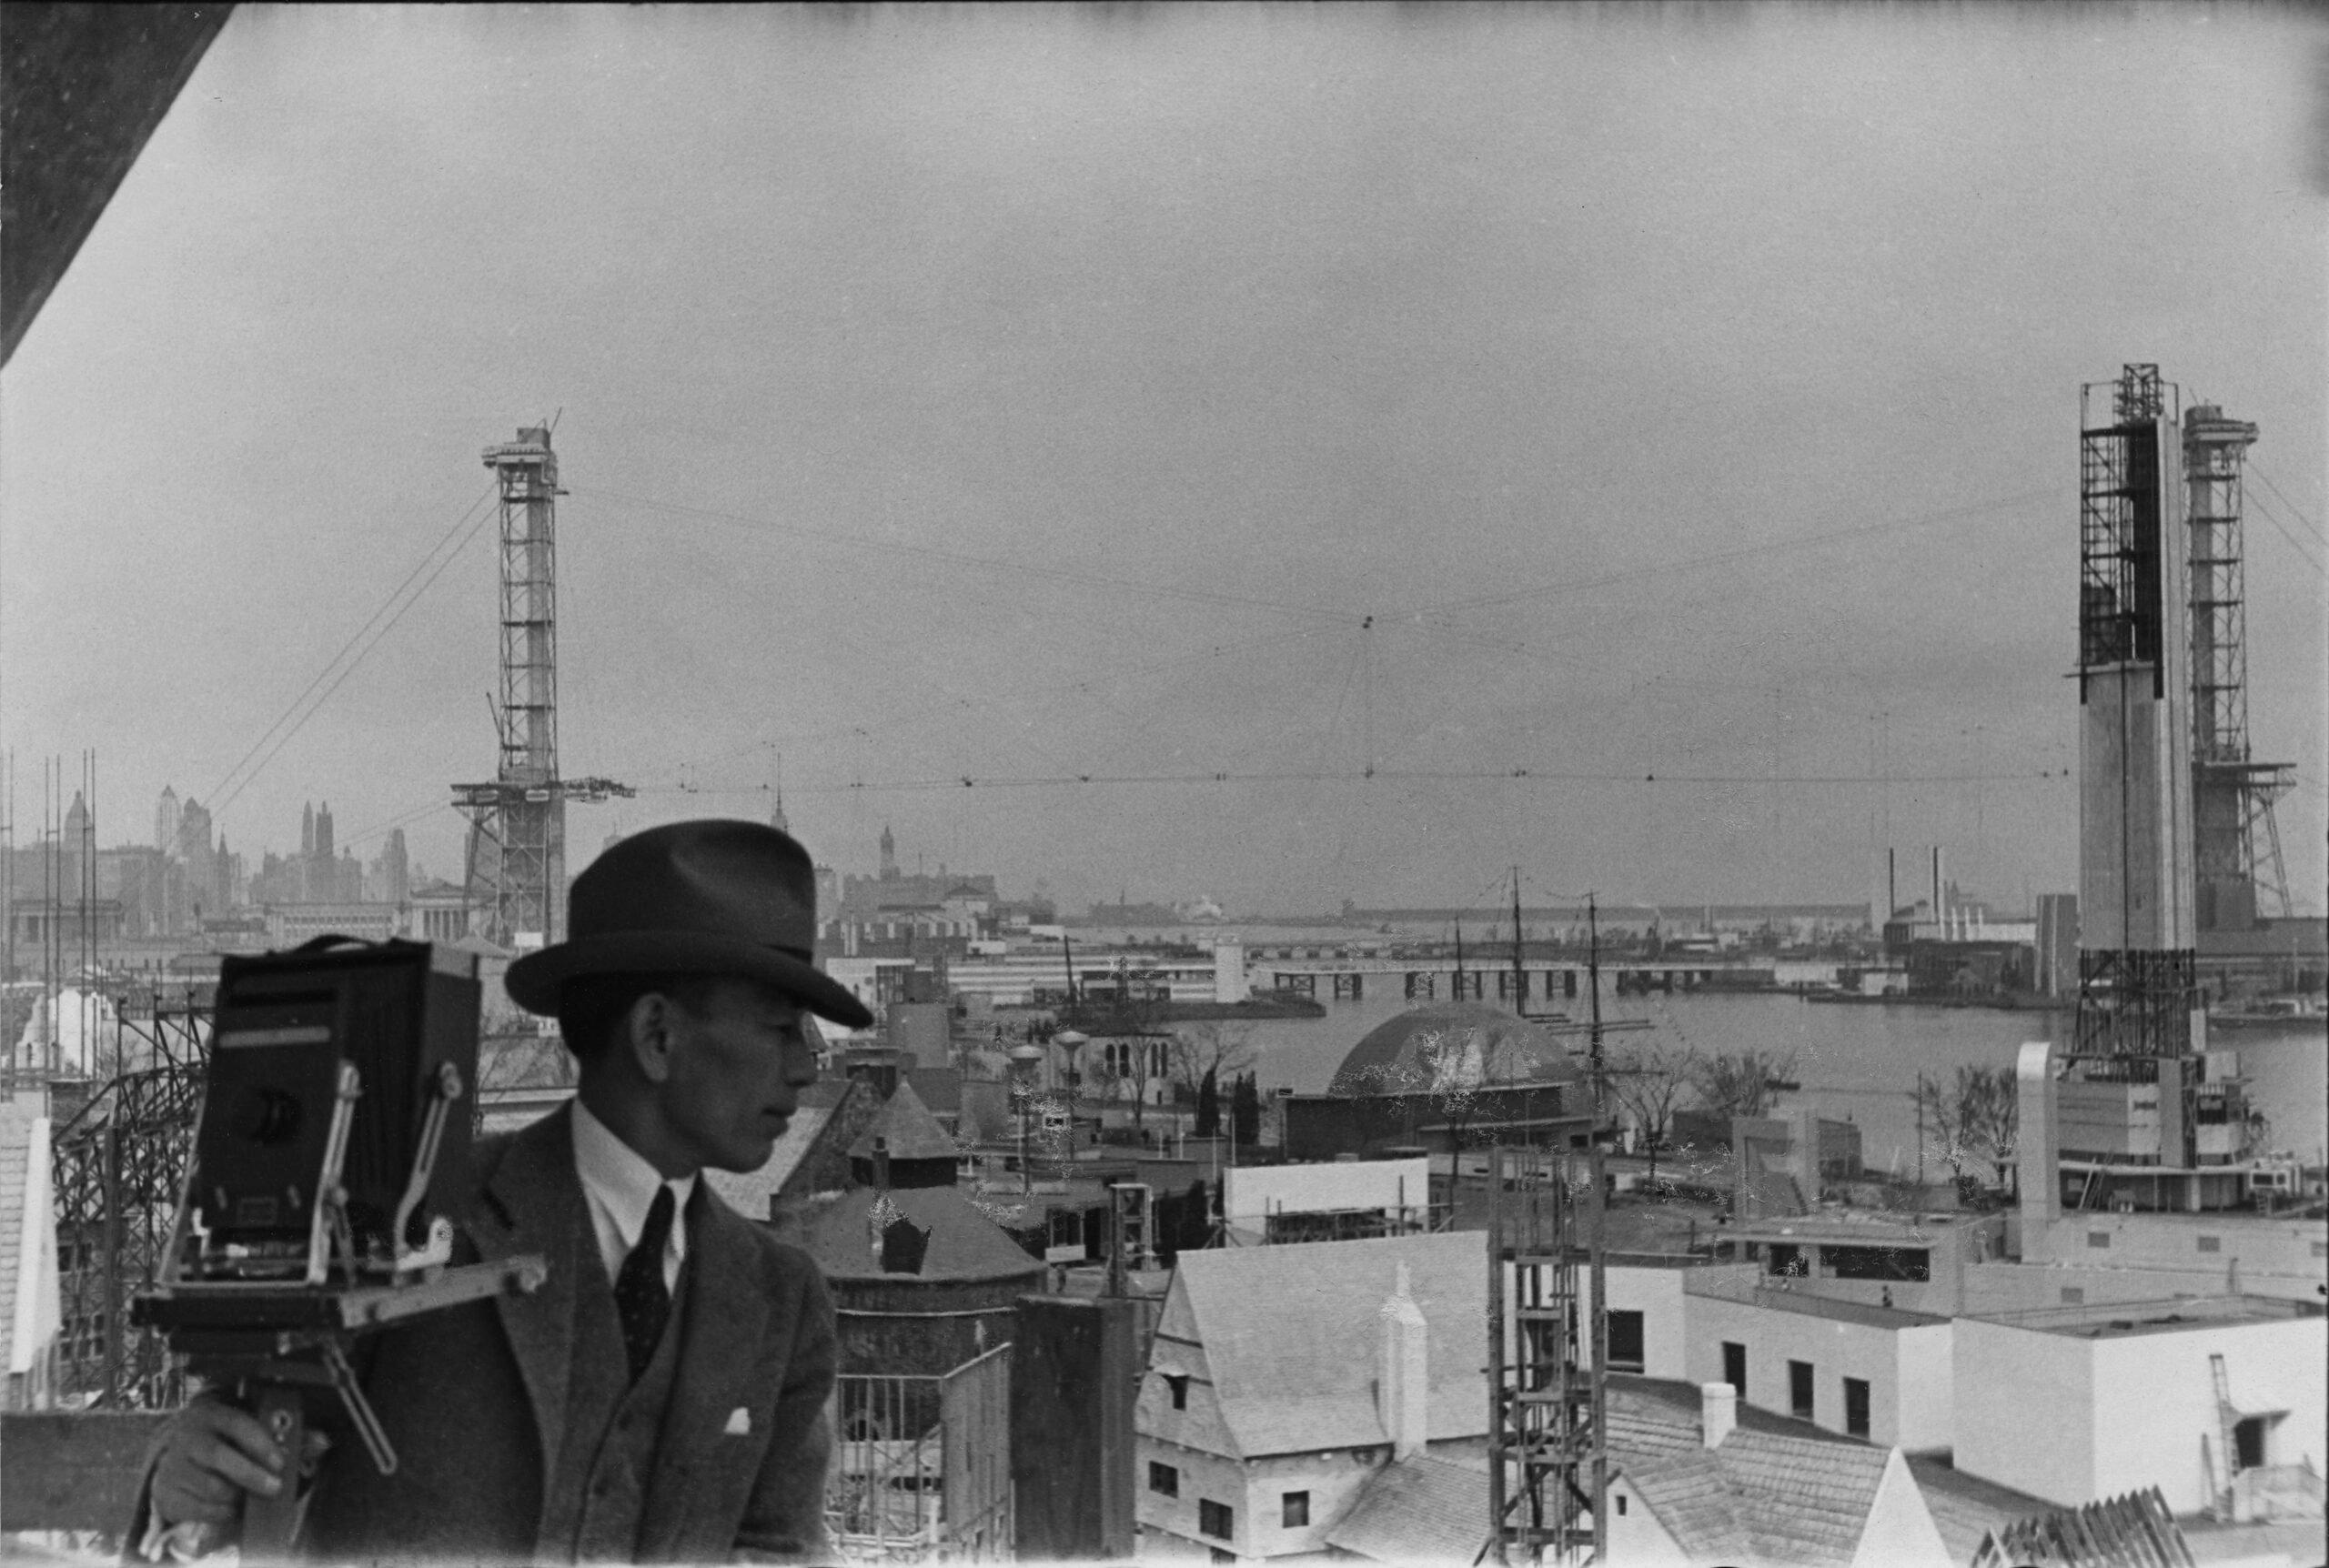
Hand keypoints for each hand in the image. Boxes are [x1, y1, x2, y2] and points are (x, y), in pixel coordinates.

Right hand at [149, 1399, 286, 1528]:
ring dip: (237, 1496)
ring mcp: (172, 1466)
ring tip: (250, 1496)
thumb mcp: (245, 1429)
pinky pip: (198, 1509)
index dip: (260, 1444)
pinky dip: (221, 1513)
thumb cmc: (223, 1440)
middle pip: (219, 1456)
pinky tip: (233, 1507)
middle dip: (251, 1475)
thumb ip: (283, 1436)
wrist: (175, 1457)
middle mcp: (187, 1438)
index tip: (280, 1462)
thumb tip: (320, 1441)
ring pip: (210, 1487)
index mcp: (211, 1414)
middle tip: (275, 1487)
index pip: (237, 1424)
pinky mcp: (165, 1493)